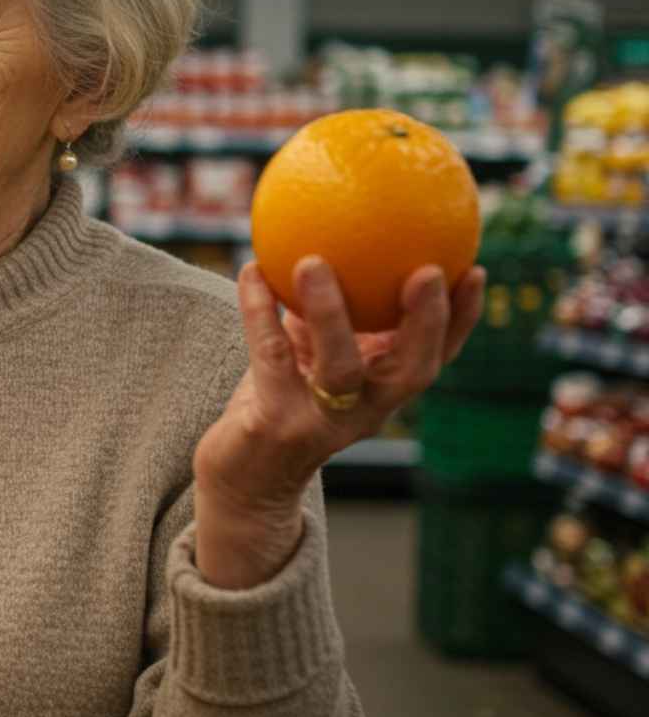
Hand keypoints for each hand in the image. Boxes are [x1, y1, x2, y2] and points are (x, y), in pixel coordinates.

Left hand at [193, 257, 484, 587]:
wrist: (242, 477)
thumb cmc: (280, 402)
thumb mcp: (310, 356)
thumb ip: (326, 312)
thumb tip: (331, 238)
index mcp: (382, 391)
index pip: (436, 357)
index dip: (461, 320)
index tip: (474, 269)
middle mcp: (365, 411)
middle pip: (412, 370)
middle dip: (426, 322)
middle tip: (427, 270)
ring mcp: (323, 421)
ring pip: (340, 367)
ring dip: (330, 312)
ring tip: (313, 261)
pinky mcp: (276, 423)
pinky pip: (270, 357)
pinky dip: (259, 312)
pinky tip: (251, 270)